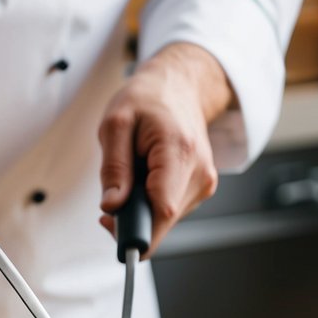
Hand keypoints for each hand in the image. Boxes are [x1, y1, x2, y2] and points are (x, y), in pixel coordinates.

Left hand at [98, 43, 233, 252]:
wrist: (181, 87)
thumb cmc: (148, 99)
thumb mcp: (116, 123)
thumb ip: (114, 167)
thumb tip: (112, 207)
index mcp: (179, 151)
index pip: (162, 209)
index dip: (136, 229)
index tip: (113, 230)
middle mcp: (200, 172)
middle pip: (162, 219)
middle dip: (132, 217)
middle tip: (112, 194)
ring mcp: (205, 183)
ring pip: (165, 219)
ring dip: (142, 208)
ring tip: (136, 173)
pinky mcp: (202, 189)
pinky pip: (170, 211)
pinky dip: (152, 202)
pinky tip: (148, 178)